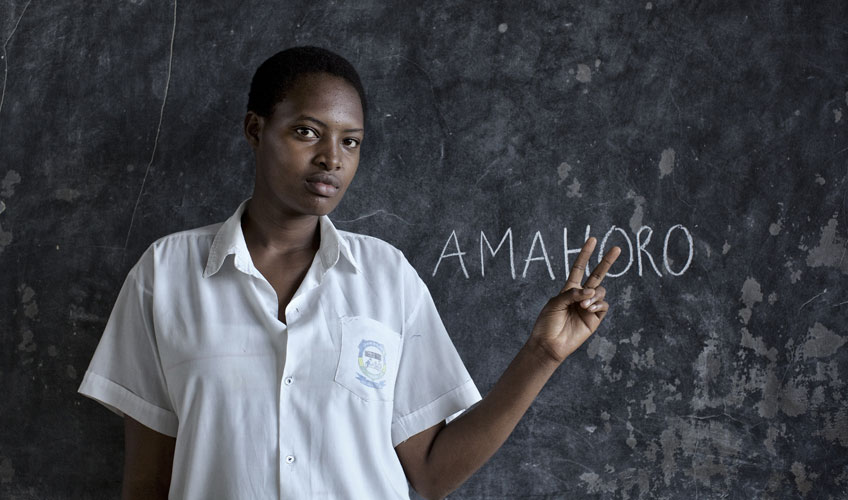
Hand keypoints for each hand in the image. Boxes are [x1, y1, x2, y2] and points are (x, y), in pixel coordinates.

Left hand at [527, 237, 620, 363]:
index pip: (579, 267)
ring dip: (594, 296)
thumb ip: (572, 294)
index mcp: (569, 289)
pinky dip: (598, 304)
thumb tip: (590, 291)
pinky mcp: (595, 319)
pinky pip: (604, 305)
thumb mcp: (555, 303)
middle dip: (606, 261)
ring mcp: (590, 307)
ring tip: (583, 306)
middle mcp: (581, 296)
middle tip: (617, 248)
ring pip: (600, 291)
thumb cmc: (548, 322)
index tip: (593, 240)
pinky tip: (588, 309)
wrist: (550, 344)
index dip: (585, 254)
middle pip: (597, 275)